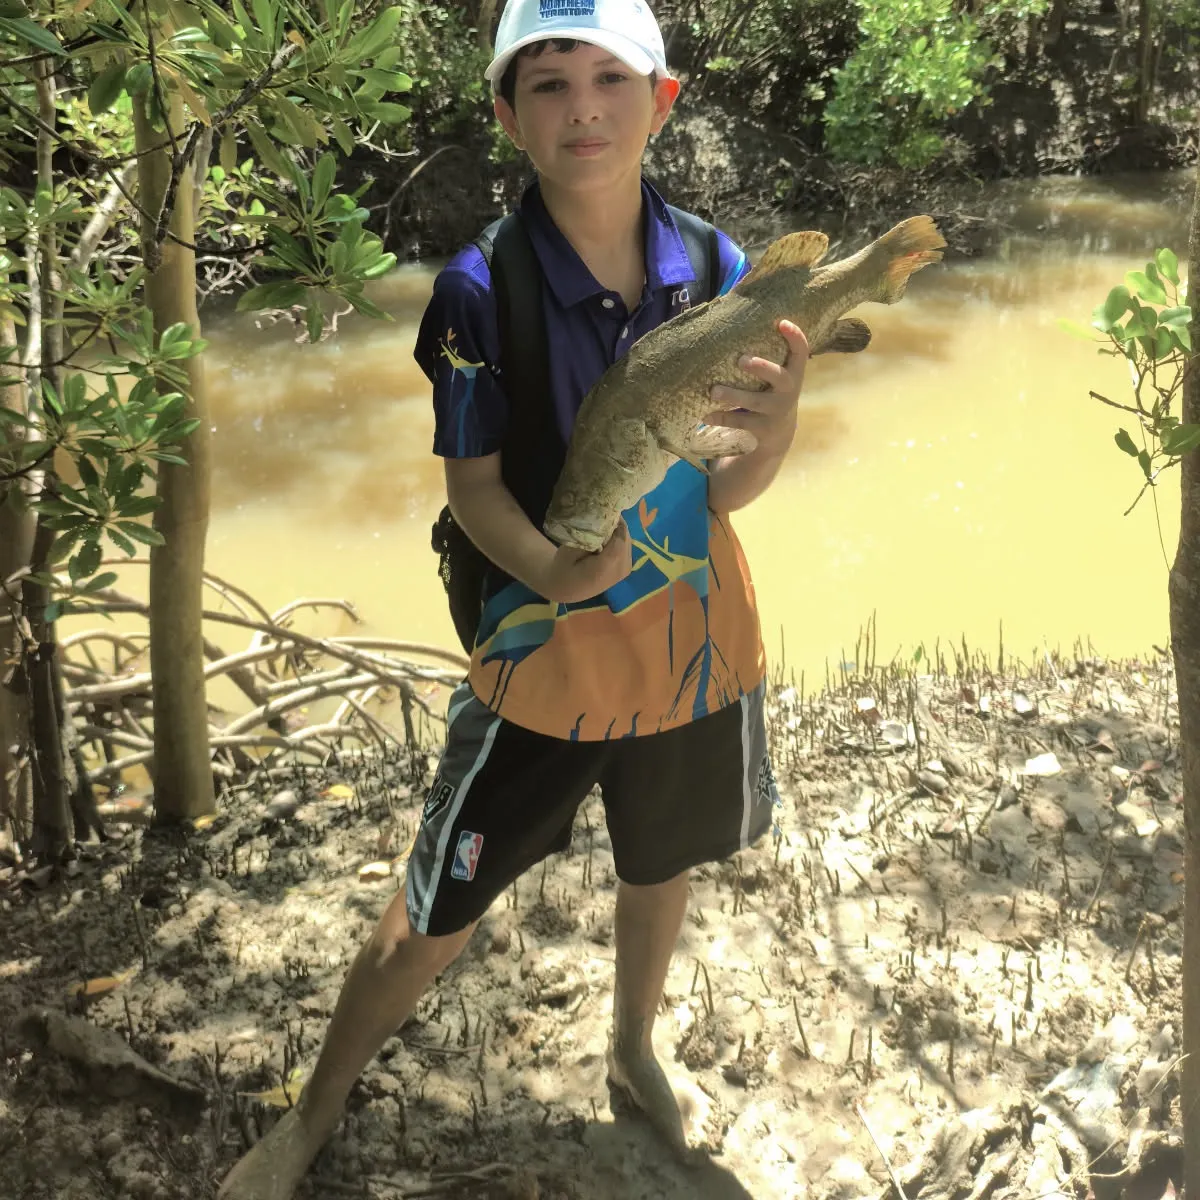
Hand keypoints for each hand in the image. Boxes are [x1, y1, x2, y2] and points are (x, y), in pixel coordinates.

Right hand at [539, 519, 632, 602]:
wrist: (567, 589)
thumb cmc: (564, 569)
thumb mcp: (568, 551)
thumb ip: (586, 537)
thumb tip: (600, 521)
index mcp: (607, 566)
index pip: (620, 536)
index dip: (615, 520)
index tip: (604, 508)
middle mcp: (621, 569)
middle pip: (625, 537)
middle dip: (616, 524)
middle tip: (602, 513)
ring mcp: (626, 569)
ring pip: (627, 540)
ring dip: (616, 531)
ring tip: (602, 524)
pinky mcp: (626, 568)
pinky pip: (626, 547)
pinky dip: (617, 539)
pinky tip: (605, 537)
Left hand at [705, 320, 808, 459]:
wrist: (780, 434)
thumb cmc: (771, 392)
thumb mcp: (776, 376)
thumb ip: (765, 356)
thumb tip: (734, 321)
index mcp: (793, 372)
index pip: (801, 351)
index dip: (795, 337)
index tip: (781, 323)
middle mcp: (788, 391)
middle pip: (779, 377)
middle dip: (761, 368)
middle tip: (741, 360)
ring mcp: (777, 411)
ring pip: (756, 402)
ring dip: (734, 396)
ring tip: (714, 391)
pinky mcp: (764, 429)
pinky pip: (742, 422)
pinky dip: (723, 418)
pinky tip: (707, 415)